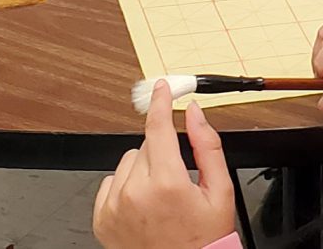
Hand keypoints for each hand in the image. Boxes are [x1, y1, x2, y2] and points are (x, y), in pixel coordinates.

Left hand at [93, 80, 236, 248]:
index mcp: (167, 183)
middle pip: (146, 145)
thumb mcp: (219, 192)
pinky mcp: (102, 218)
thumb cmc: (203, 240)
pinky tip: (143, 205)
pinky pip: (111, 182)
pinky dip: (126, 187)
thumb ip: (208, 146)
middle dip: (162, 153)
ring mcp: (115, 206)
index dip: (161, 102)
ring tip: (160, 197)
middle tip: (177, 179)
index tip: (162, 88)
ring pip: (128, 162)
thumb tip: (195, 114)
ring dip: (143, 171)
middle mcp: (135, 193)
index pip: (158, 127)